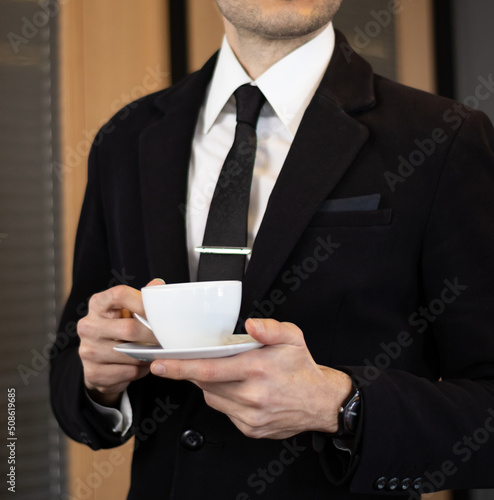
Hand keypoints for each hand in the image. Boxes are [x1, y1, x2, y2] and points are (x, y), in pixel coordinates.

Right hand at [78, 278, 163, 406]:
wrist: (101, 362)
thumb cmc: (120, 328)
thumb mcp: (129, 310)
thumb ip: (143, 297)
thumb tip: (158, 284)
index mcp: (98, 304)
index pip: (120, 295)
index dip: (143, 303)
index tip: (160, 313)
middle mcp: (88, 325)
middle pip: (129, 328)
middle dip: (152, 335)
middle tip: (167, 339)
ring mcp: (88, 350)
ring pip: (129, 354)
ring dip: (147, 355)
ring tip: (157, 352)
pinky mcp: (93, 372)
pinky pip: (127, 372)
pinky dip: (141, 370)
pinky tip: (143, 365)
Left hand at [150, 318, 352, 438]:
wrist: (320, 402)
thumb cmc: (302, 368)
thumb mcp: (293, 338)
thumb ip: (271, 328)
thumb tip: (251, 325)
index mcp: (257, 369)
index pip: (209, 369)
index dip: (180, 367)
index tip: (159, 364)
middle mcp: (251, 395)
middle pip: (205, 383)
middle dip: (190, 372)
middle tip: (184, 361)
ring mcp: (249, 415)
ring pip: (212, 397)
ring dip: (209, 384)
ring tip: (225, 372)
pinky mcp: (249, 428)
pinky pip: (224, 411)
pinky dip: (223, 398)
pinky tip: (236, 388)